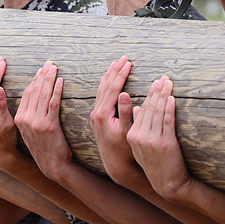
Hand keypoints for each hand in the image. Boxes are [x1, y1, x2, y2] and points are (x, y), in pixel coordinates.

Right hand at [14, 61, 73, 179]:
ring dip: (49, 79)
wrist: (52, 166)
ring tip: (55, 68)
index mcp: (19, 119)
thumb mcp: (31, 131)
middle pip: (34, 91)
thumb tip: (36, 97)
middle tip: (49, 63)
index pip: (26, 93)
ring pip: (43, 95)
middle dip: (42, 75)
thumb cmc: (44, 147)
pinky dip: (57, 91)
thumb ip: (30, 114)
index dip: (34, 79)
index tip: (41, 69)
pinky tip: (61, 82)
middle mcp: (25, 119)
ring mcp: (37, 123)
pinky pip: (53, 104)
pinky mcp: (50, 126)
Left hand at [90, 56, 140, 184]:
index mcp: (103, 115)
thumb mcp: (127, 133)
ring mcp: (95, 115)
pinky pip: (99, 96)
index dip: (121, 74)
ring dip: (109, 75)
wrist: (114, 165)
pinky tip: (105, 80)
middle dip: (115, 71)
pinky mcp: (96, 118)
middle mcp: (96, 113)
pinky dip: (104, 85)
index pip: (112, 88)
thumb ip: (126, 113)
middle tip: (123, 57)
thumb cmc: (125, 151)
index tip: (129, 62)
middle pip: (104, 86)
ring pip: (100, 90)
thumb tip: (125, 94)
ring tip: (115, 64)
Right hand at [126, 76, 191, 200]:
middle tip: (162, 78)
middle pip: (149, 108)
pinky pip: (168, 122)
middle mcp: (139, 136)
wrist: (168, 183)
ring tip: (168, 83)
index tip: (155, 82)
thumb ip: (139, 127)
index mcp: (132, 136)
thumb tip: (139, 107)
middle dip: (156, 91)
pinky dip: (169, 109)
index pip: (141, 110)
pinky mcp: (166, 144)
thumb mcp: (142, 146)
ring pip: (158, 113)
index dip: (149, 95)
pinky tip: (172, 99)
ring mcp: (152, 140)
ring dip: (163, 96)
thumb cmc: (157, 163)